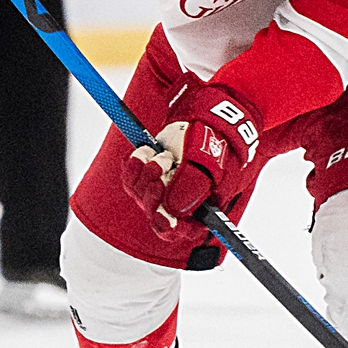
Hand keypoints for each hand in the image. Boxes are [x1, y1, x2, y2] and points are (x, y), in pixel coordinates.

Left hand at [121, 85, 261, 234]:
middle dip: (153, 191)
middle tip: (160, 167)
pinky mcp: (149, 175)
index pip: (183, 230)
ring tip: (162, 155)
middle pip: (156, 214)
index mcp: (202, 206)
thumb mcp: (209, 162)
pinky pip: (131, 180)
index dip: (170, 227)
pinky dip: (134, 165)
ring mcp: (164, 189)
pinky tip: (143, 153)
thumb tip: (173, 209)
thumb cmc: (216, 141)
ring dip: (145, 173)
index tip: (163, 216)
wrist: (206, 117)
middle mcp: (181, 202)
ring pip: (141, 195)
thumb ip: (193, 186)